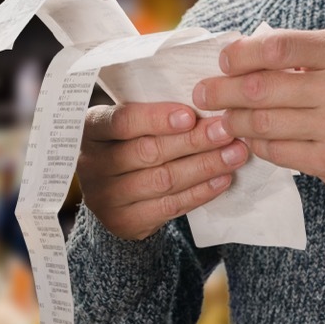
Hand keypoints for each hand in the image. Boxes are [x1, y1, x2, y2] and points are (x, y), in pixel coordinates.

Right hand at [77, 102, 249, 240]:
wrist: (110, 194)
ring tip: (235, 153)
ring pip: (163, 180)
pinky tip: (223, 179)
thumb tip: (205, 102)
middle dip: (193, 141)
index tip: (191, 115)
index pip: (122, 122)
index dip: (157, 119)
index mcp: (90, 130)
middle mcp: (92, 164)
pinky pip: (169, 206)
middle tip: (227, 131)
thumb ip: (153, 115)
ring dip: (205, 166)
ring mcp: (106, 196)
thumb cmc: (127, 145)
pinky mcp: (124, 221)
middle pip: (148, 152)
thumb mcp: (128, 125)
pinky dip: (200, 192)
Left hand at [194, 29, 324, 191]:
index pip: (278, 47)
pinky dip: (255, 144)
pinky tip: (247, 138)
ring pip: (263, 123)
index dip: (241, 54)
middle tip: (202, 92)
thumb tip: (241, 52)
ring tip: (220, 117)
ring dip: (232, 120)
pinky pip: (277, 151)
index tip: (223, 61)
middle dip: (222, 91)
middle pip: (261, 88)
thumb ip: (301, 52)